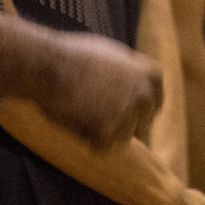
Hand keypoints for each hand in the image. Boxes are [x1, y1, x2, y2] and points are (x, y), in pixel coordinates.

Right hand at [38, 32, 162, 150]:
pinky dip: (88, 141)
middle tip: (98, 116)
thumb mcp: (114, 55)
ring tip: (82, 112)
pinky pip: (102, 148)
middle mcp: (144, 94)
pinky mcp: (109, 131)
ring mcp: (128, 113)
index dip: (139, 109)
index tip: (126, 113)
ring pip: (121, 137)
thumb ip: (130, 73)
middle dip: (123, 123)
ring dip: (103, 132)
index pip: (155, 101)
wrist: (49, 65)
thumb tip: (136, 85)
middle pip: (141, 123)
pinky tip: (75, 121)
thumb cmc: (74, 56)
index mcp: (149, 74)